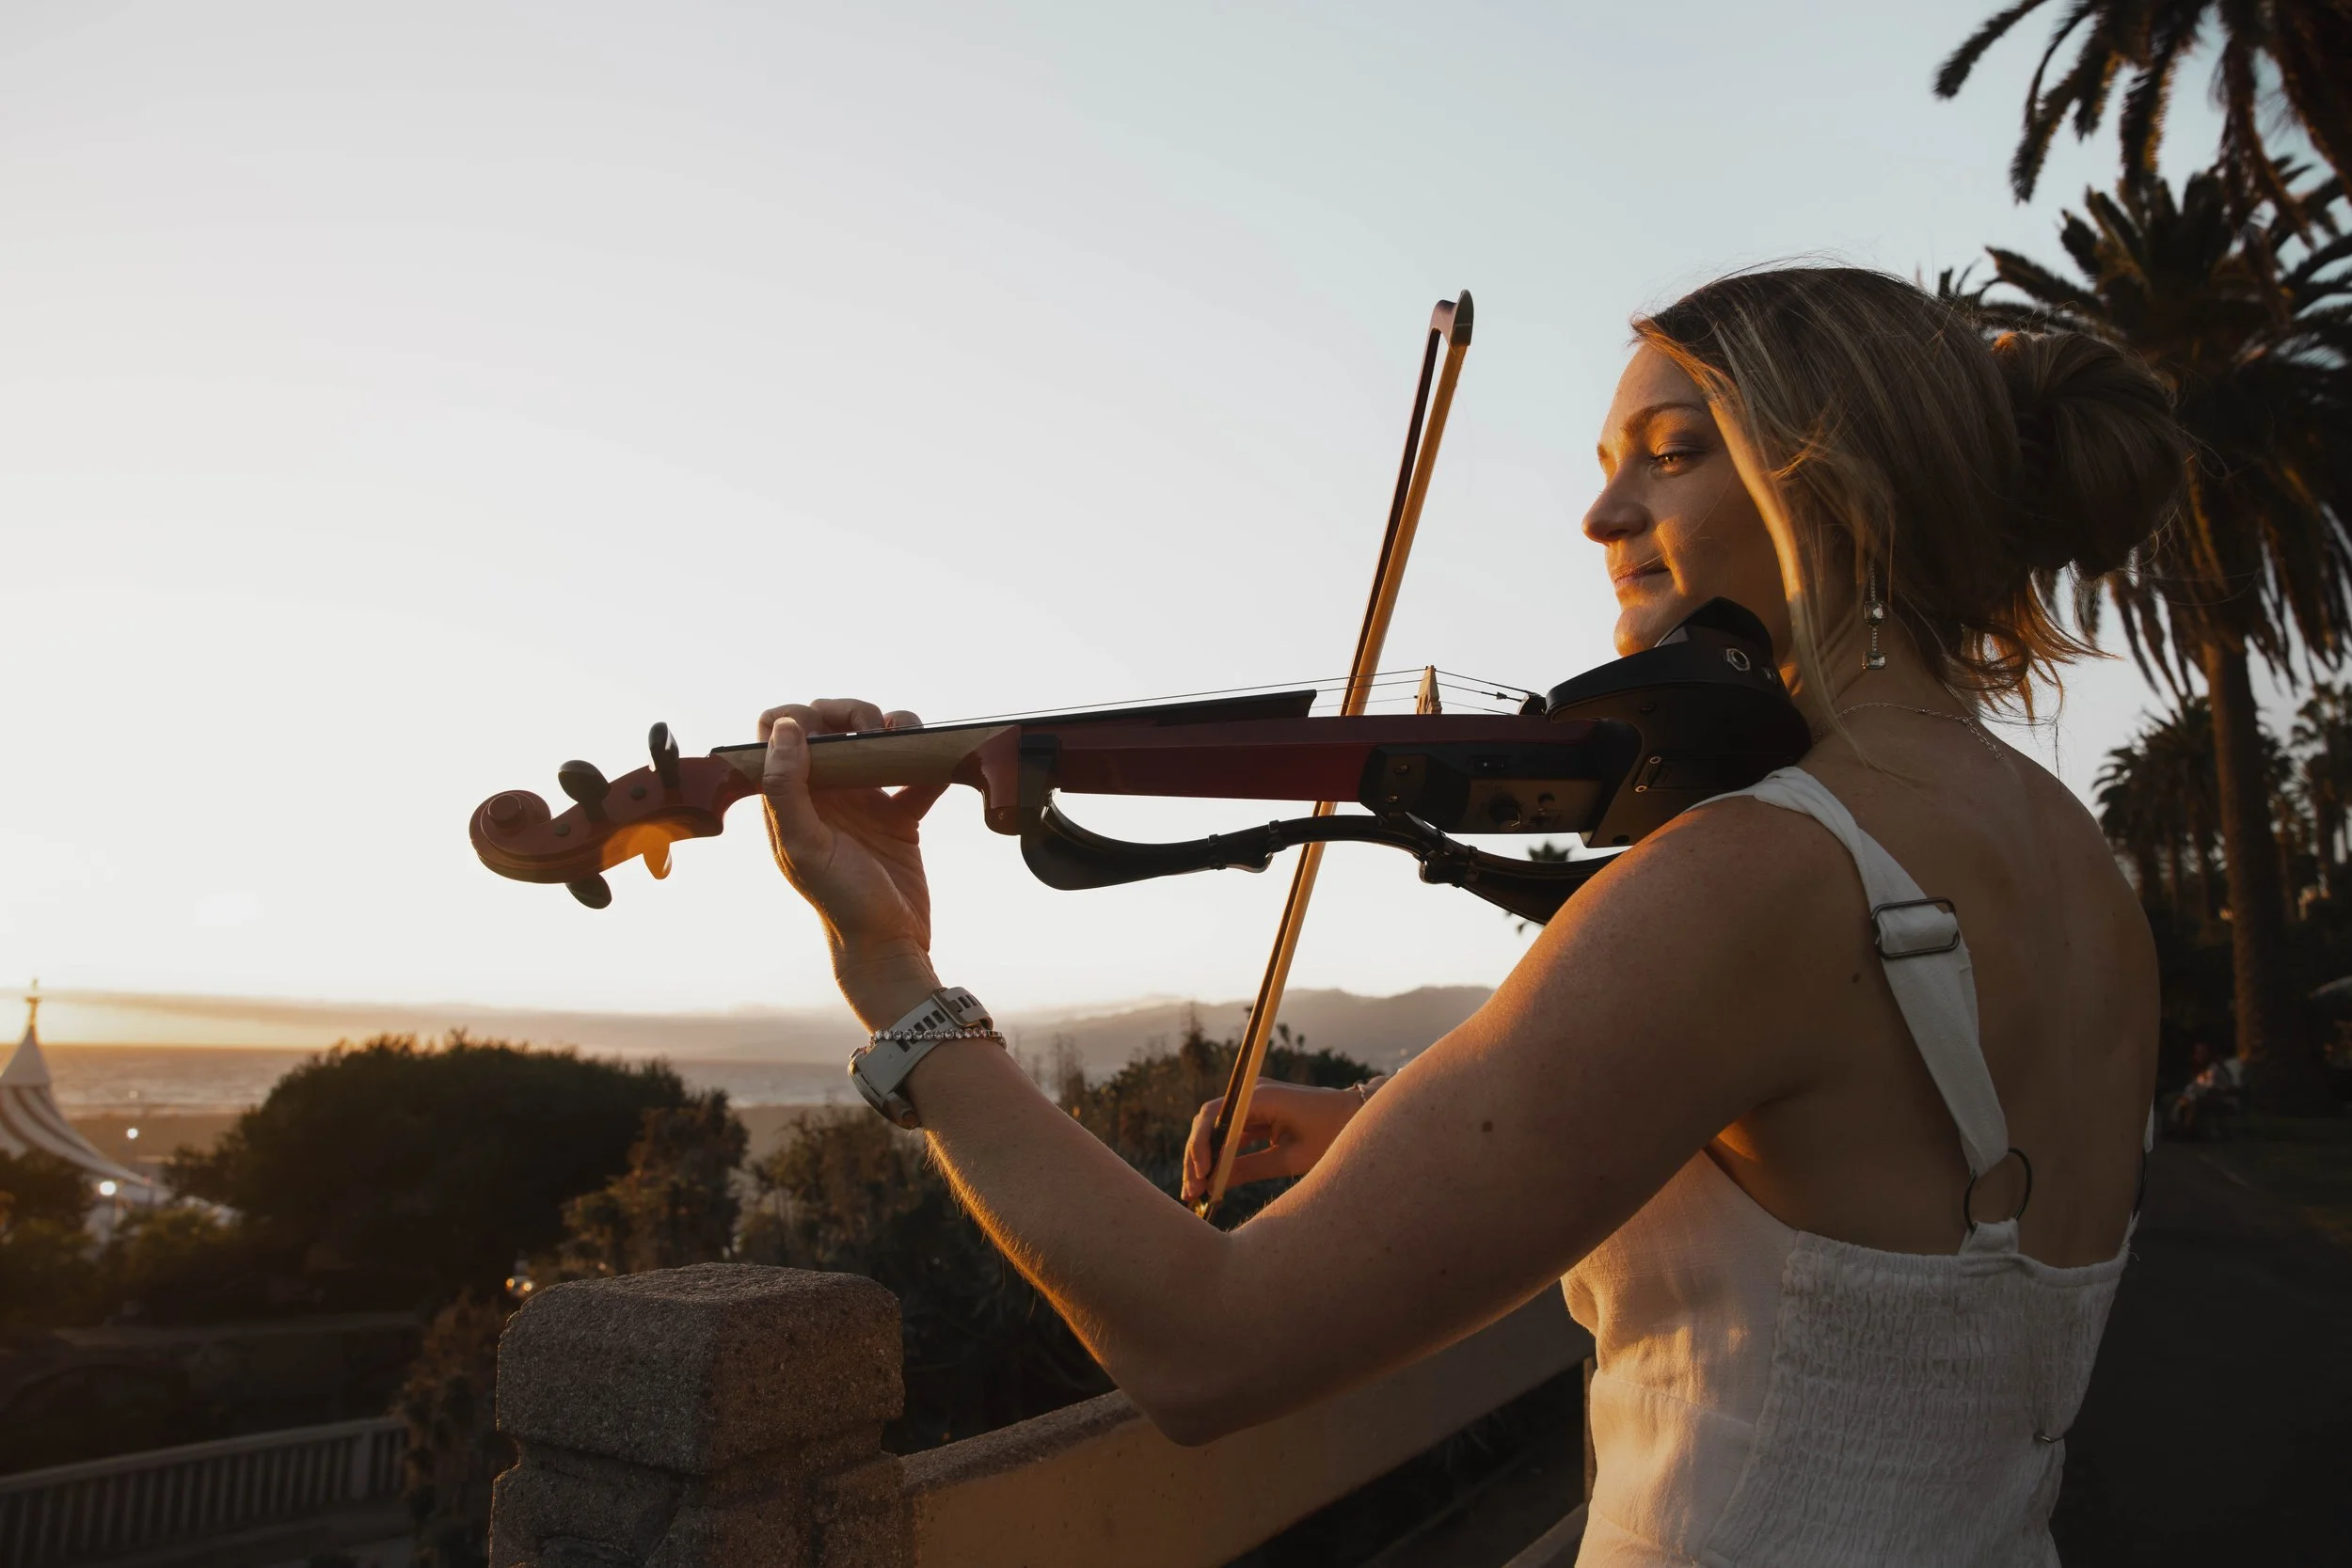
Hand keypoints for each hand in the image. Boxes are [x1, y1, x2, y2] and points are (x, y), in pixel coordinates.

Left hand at [759, 698, 948, 1025]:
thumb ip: (786, 787)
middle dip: (852, 711)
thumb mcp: (803, 845)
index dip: (800, 717)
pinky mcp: (899, 817)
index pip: (779, 733)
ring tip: (910, 736)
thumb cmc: (839, 902)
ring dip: (894, 727)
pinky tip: (942, 763)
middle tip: (876, 726)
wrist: (887, 945)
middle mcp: (823, 794)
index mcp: (791, 798)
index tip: (834, 727)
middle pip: (829, 726)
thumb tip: (786, 729)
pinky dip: (931, 762)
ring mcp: (862, 803)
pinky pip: (915, 775)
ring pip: (873, 742)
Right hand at [1180, 1078, 1383, 1203]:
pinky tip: (1212, 1183)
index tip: (1201, 1176)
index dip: (1201, 1145)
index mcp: (1262, 1097)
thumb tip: (1215, 1185)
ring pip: (1216, 1131)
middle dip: (1196, 1157)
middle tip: (1190, 1192)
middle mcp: (1253, 1095)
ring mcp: (1255, 1104)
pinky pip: (1231, 1135)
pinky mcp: (1260, 1116)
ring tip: (1195, 1193)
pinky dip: (1220, 1157)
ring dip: (1204, 1159)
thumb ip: (1251, 1169)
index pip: (1215, 1115)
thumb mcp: (1293, 1159)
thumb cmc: (1333, 1135)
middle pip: (1209, 1122)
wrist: (1359, 1118)